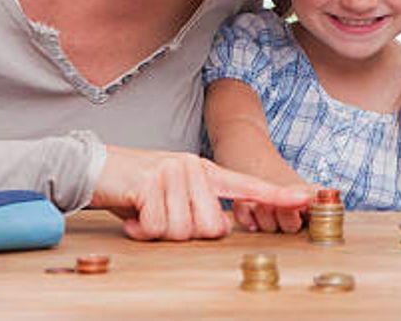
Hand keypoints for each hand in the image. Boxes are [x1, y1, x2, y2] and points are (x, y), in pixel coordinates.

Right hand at [90, 145, 310, 240]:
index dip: (277, 195)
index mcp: (206, 172)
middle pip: (212, 227)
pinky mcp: (151, 182)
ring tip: (146, 213)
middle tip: (162, 218)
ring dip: (159, 232)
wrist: (94, 167)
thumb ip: (198, 209)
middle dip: (184, 233)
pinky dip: (141, 230)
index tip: (306, 199)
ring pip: (183, 231)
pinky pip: (157, 228)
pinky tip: (133, 213)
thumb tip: (217, 231)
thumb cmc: (137, 188)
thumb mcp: (173, 194)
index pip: (248, 186)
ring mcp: (174, 172)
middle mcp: (195, 168)